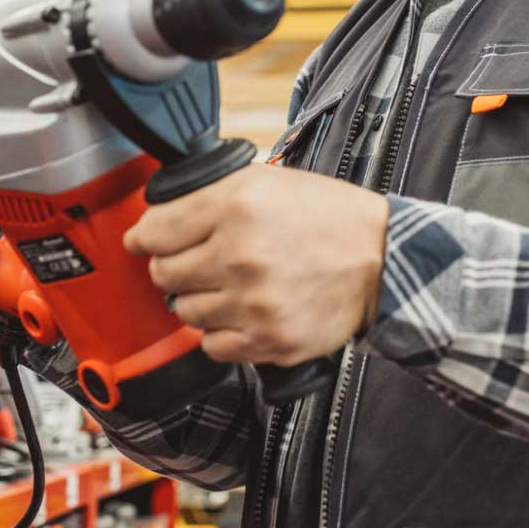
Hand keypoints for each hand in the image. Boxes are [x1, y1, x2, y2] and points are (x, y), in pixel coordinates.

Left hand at [125, 163, 388, 367]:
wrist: (382, 257)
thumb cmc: (328, 216)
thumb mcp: (267, 181)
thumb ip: (210, 195)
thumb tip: (156, 218)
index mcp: (236, 207)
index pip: (154, 231)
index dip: (146, 236)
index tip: (147, 241)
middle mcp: (240, 255)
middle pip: (164, 274)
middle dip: (177, 266)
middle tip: (202, 261)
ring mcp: (253, 303)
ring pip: (184, 312)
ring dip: (200, 300)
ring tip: (232, 285)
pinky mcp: (268, 340)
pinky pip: (213, 346)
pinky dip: (223, 332)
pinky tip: (246, 311)